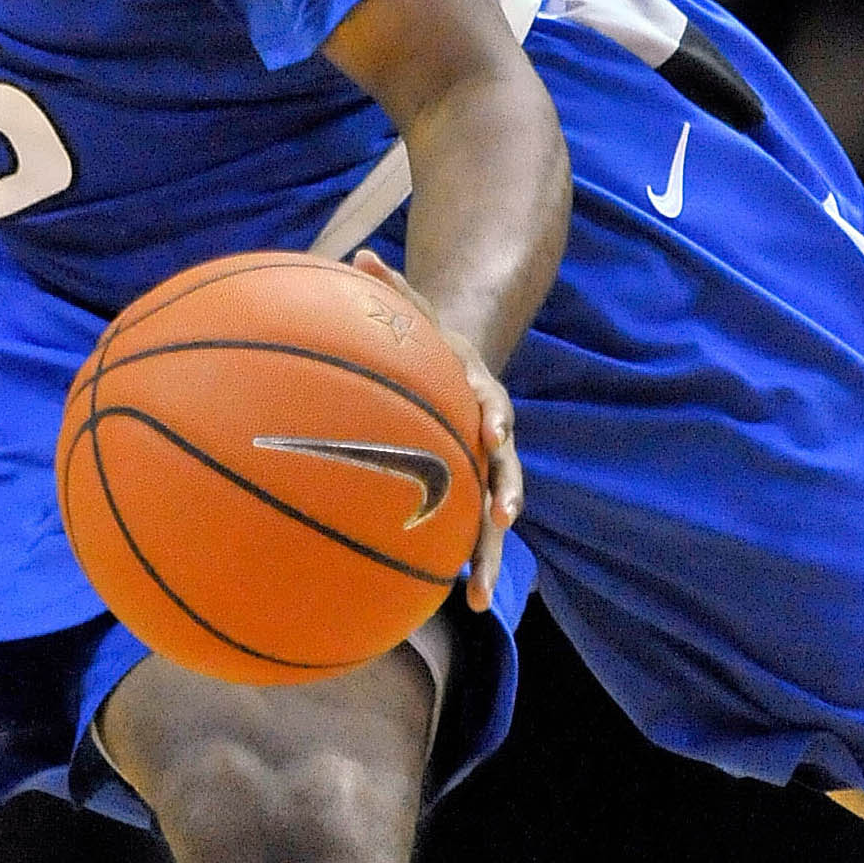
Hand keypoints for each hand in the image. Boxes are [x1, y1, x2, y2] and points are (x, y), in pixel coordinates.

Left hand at [352, 248, 521, 611]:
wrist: (468, 368)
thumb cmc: (434, 344)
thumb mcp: (420, 311)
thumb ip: (393, 289)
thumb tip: (357, 256)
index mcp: (483, 395)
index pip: (495, 404)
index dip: (495, 415)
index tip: (494, 428)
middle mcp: (493, 440)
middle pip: (506, 473)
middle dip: (505, 499)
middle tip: (501, 523)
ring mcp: (486, 475)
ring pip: (493, 522)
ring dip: (487, 559)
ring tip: (475, 601)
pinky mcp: (472, 499)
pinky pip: (469, 537)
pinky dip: (461, 568)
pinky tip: (448, 607)